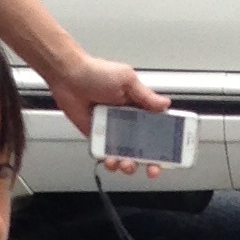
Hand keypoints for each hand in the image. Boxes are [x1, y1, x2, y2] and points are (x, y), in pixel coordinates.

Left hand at [51, 48, 171, 176]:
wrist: (69, 77)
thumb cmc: (95, 72)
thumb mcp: (127, 79)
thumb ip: (146, 96)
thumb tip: (164, 104)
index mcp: (138, 107)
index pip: (156, 128)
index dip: (165, 142)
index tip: (171, 153)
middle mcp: (126, 120)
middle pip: (144, 147)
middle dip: (150, 161)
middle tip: (151, 168)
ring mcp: (112, 130)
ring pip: (126, 155)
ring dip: (129, 164)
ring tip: (126, 163)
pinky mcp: (97, 137)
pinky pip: (106, 154)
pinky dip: (109, 161)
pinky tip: (110, 160)